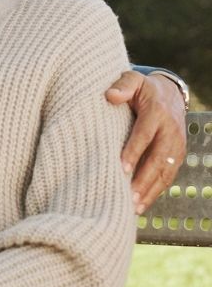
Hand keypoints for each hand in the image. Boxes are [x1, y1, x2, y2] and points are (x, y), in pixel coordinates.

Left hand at [105, 70, 186, 213]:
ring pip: (165, 171)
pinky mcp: (177, 155)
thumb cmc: (142, 88)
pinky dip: (156, 191)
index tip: (120, 168)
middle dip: (143, 179)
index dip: (134, 151)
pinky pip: (168, 176)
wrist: (169, 92)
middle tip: (127, 196)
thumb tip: (110, 95)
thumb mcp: (133, 79)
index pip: (145, 134)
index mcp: (157, 112)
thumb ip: (122, 85)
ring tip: (133, 207)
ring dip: (150, 190)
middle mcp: (170, 130)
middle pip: (158, 158)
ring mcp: (177, 144)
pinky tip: (141, 204)